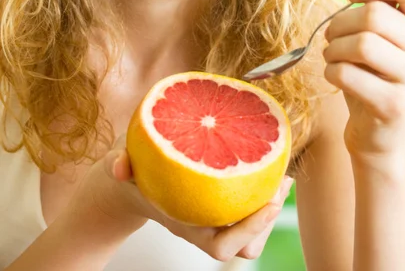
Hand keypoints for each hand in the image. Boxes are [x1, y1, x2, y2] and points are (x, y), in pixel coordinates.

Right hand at [69, 134, 292, 262]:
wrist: (127, 182)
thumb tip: (119, 167)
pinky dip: (262, 191)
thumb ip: (118, 162)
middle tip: (281, 182)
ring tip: (282, 176)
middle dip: (268, 221)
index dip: (247, 231)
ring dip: (270, 208)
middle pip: (244, 246)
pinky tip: (270, 165)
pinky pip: (245, 209)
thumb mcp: (119, 161)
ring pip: (250, 235)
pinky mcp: (217, 203)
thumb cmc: (128, 171)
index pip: (219, 245)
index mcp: (182, 221)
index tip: (268, 202)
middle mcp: (200, 224)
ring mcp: (209, 216)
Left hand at [322, 0, 404, 163]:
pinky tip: (335, 74)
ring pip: (361, 43)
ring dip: (333, 47)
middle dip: (340, 22)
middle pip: (374, 15)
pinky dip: (331, 70)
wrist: (378, 132)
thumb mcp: (379, 32)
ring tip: (331, 54)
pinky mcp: (395, 105)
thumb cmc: (374, 73)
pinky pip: (348, 73)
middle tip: (331, 34)